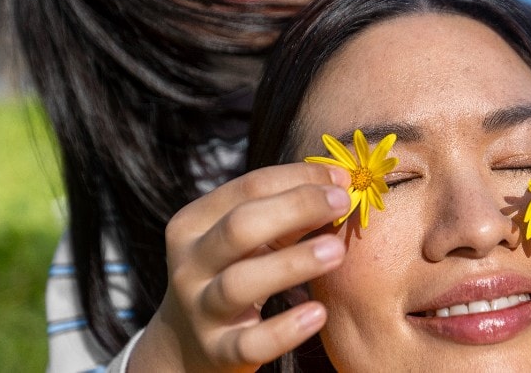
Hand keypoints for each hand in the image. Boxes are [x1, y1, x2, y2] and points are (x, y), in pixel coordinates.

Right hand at [129, 163, 350, 371]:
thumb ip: (286, 213)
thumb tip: (339, 183)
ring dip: (292, 264)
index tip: (342, 178)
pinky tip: (318, 313)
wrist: (187, 344)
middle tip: (343, 202)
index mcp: (194, 223)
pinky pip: (249, 343)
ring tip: (336, 252)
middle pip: (239, 227)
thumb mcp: (249, 240)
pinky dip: (284, 330)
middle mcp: (190, 263)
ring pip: (239, 283)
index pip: (248, 188)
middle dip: (295, 208)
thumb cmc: (232, 272)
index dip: (298, 179)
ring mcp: (200, 309)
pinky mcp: (216, 351)